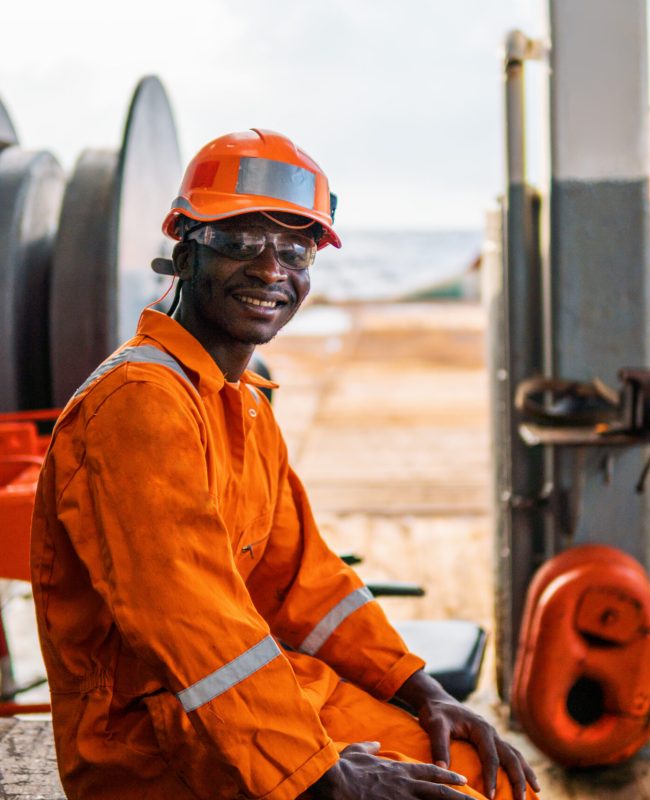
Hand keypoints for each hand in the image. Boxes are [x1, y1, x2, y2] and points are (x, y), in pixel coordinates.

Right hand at [309, 741, 469, 799]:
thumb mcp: (358, 751)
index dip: (447, 774)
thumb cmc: (343, 766)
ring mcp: (401, 798)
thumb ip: (370, 747)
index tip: (462, 779)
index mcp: (398, 769)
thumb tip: (377, 744)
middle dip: (460, 795)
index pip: (430, 771)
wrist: (334, 780)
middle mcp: (405, 784)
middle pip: (439, 790)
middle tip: (476, 799)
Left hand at [397, 671, 539, 799]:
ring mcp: (492, 735)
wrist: (437, 700)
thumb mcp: (435, 726)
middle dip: (518, 778)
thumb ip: (439, 746)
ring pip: (515, 754)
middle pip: (510, 756)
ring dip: (525, 772)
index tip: (491, 796)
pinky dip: (520, 765)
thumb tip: (442, 769)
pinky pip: (509, 753)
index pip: (491, 756)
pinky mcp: (490, 739)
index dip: (492, 777)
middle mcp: (491, 731)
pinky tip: (525, 777)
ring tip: (537, 790)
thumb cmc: (436, 713)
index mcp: (480, 728)